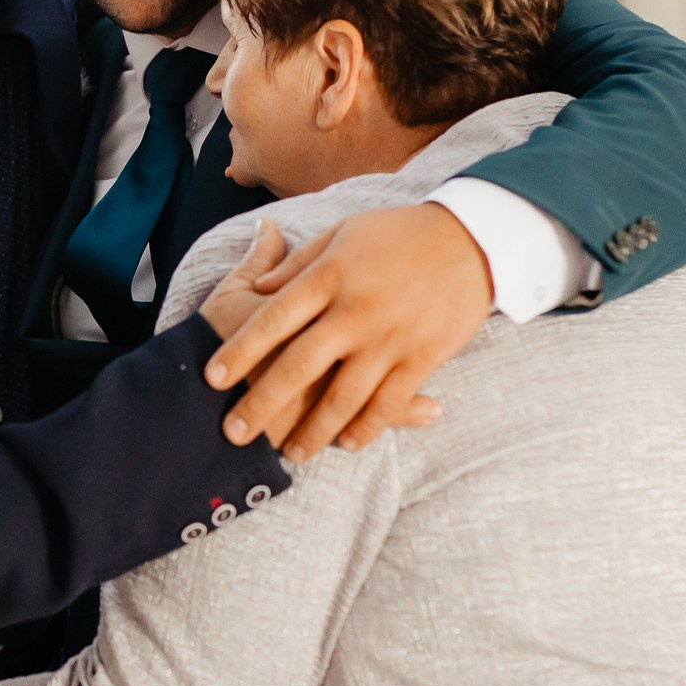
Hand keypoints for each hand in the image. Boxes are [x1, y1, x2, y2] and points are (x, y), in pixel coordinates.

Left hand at [204, 203, 489, 460]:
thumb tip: (261, 286)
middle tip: (233, 431)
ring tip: (291, 453)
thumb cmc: (398, 232)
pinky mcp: (422, 356)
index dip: (240, 350)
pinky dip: (367, 427)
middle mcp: (355, 310)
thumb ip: (298, 264)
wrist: (472, 237)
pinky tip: (347, 443)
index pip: (273, 319)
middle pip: (298, 364)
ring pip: (343, 395)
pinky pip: (388, 401)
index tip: (212, 378)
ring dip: (314, 430)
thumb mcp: (342, 233)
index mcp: (330, 276)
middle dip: (261, 402)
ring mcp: (390, 337)